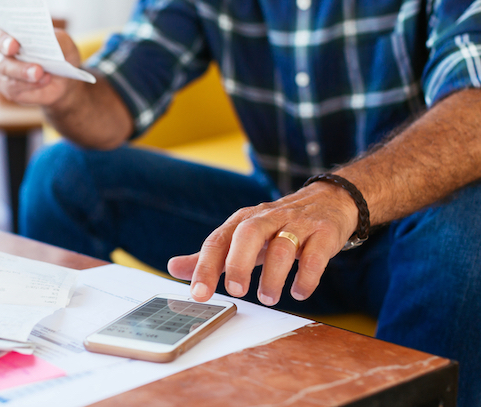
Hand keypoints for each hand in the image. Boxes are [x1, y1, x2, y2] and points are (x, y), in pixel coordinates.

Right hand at [0, 25, 81, 105]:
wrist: (64, 80)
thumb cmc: (59, 54)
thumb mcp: (64, 44)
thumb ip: (56, 39)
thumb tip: (48, 38)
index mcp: (8, 33)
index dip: (3, 38)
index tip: (14, 42)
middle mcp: (0, 52)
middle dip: (7, 52)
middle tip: (16, 50)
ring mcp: (2, 72)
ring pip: (5, 71)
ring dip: (22, 71)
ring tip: (39, 72)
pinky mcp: (9, 89)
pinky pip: (14, 88)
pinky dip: (30, 84)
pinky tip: (44, 80)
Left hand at [167, 181, 358, 305]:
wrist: (327, 201)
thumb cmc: (275, 226)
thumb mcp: (240, 238)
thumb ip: (209, 256)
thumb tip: (173, 268)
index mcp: (242, 222)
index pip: (218, 241)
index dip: (205, 266)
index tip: (198, 293)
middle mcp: (267, 219)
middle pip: (248, 234)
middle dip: (239, 263)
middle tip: (236, 292)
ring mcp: (297, 224)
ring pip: (283, 245)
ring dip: (274, 276)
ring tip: (268, 298)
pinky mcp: (323, 233)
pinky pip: (315, 255)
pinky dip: (307, 277)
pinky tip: (299, 292)